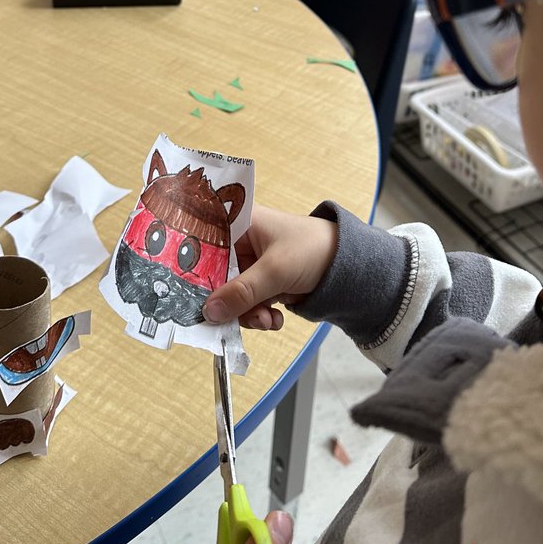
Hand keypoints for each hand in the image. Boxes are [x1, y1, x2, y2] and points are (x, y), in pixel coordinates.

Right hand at [202, 204, 337, 330]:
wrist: (353, 269)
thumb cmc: (314, 250)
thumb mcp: (275, 271)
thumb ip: (241, 292)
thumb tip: (208, 312)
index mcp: (240, 223)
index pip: (205, 242)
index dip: (196, 268)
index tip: (189, 293)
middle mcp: (242, 242)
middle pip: (217, 274)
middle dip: (229, 301)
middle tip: (236, 319)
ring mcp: (253, 264)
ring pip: (232, 294)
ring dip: (247, 313)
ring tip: (266, 320)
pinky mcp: (265, 283)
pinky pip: (249, 303)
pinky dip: (259, 315)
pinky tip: (275, 319)